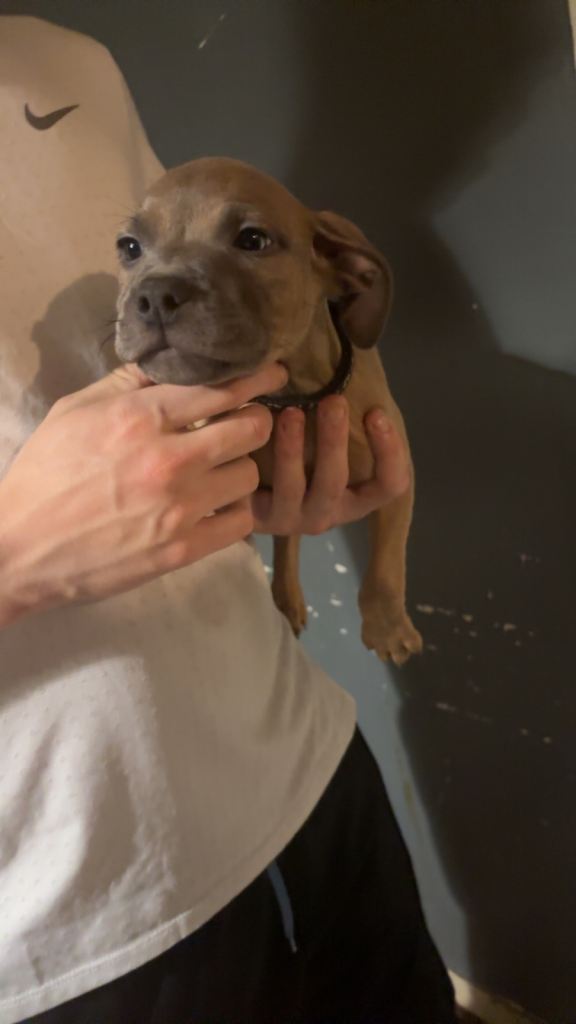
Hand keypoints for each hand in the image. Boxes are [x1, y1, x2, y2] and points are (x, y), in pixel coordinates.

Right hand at [0, 361, 286, 626]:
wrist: (19, 547)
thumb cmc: (44, 473)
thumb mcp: (75, 410)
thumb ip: (128, 383)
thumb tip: (172, 361)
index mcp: (141, 417)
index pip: (224, 388)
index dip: (259, 378)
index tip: (275, 373)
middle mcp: (168, 458)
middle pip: (252, 429)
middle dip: (255, 421)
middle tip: (248, 424)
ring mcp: (179, 507)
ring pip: (250, 475)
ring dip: (241, 469)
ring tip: (222, 469)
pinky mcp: (183, 549)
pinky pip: (241, 522)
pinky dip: (236, 511)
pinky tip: (218, 505)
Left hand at [251, 395, 409, 535]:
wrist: (250, 491)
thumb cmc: (301, 459)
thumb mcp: (328, 446)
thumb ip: (342, 424)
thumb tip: (349, 372)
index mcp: (354, 499)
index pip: (389, 485)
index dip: (390, 453)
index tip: (376, 413)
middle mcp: (326, 514)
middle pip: (335, 482)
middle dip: (335, 440)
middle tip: (333, 401)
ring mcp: (290, 519)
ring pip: (293, 487)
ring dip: (292, 448)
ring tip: (290, 413)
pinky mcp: (256, 518)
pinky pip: (256, 490)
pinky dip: (256, 459)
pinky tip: (252, 433)